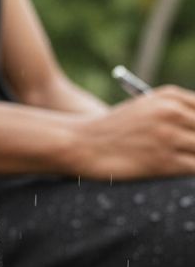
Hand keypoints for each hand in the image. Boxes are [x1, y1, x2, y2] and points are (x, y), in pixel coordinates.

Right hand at [68, 86, 194, 178]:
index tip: (192, 135)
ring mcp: (168, 137)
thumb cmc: (114, 130)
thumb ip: (175, 113)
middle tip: (187, 149)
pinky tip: (179, 170)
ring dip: (194, 156)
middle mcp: (172, 112)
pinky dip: (191, 170)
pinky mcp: (164, 162)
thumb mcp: (145, 109)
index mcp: (169, 96)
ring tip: (181, 159)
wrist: (83, 144)